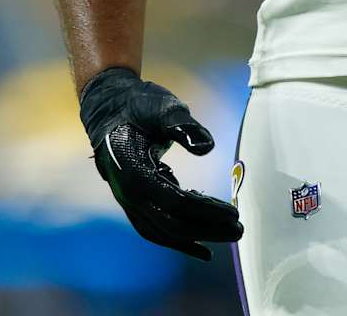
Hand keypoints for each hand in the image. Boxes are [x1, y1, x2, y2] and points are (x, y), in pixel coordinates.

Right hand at [78, 66, 243, 260]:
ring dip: (195, 237)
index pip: (175, 202)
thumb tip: (206, 147)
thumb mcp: (162, 108)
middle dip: (207, 230)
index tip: (233, 212)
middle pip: (171, 225)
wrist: (107, 106)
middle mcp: (128, 193)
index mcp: (134, 172)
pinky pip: (156, 227)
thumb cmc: (137, 105)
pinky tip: (200, 241)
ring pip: (162, 231)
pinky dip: (178, 237)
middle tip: (238, 230)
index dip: (206, 211)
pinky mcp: (134, 200)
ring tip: (225, 237)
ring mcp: (128, 200)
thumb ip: (184, 126)